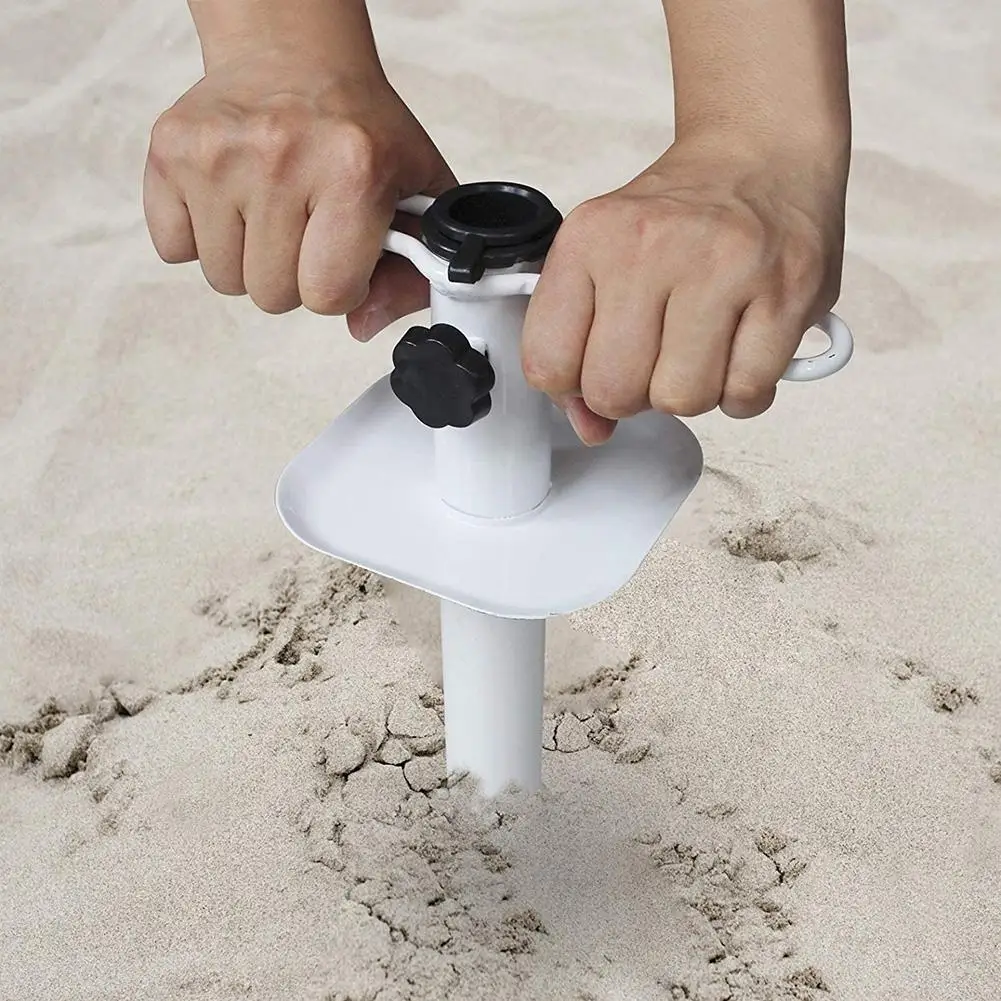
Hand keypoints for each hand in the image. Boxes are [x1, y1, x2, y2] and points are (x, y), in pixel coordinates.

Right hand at [143, 51, 454, 333]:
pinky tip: (230, 198)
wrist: (294, 54)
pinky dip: (200, 237)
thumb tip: (362, 325)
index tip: (343, 252)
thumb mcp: (416, 192)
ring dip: (247, 260)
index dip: (339, 286)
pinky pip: (174, 249)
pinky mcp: (170, 150)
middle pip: (272, 295)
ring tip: (269, 210)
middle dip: (293, 275)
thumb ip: (411, 272)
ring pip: (224, 280)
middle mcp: (281, 157)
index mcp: (353, 171)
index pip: (328, 295)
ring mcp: (217, 154)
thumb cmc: (357, 129)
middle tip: (305, 226)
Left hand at [520, 133, 847, 443]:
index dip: (573, 386)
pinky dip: (743, 391)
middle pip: (614, 392)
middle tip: (656, 356)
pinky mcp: (786, 291)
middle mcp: (651, 247)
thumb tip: (591, 429)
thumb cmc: (680, 216)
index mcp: (589, 239)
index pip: (548, 364)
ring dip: (691, 393)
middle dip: (634, 394)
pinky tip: (742, 351)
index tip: (598, 364)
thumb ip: (580, 347)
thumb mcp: (603, 260)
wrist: (762, 151)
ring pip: (680, 401)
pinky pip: (745, 395)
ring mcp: (722, 267)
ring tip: (703, 348)